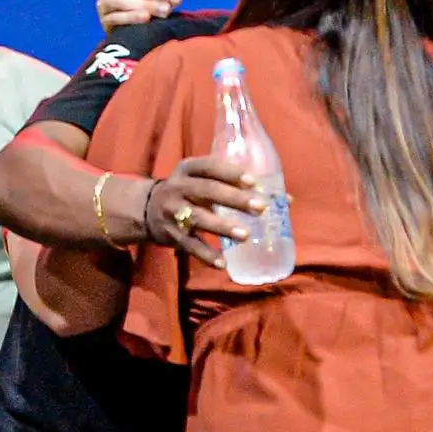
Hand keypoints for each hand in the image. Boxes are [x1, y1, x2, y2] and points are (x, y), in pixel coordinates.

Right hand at [97, 0, 184, 31]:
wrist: (134, 30)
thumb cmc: (147, 3)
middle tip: (175, 0)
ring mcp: (102, 4)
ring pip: (122, 2)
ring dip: (146, 5)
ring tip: (166, 11)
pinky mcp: (104, 21)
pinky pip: (116, 18)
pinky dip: (132, 17)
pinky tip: (147, 18)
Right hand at [142, 154, 263, 252]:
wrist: (146, 209)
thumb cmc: (189, 192)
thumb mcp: (203, 180)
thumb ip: (236, 186)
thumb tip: (286, 200)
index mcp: (187, 169)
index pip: (209, 166)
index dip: (230, 173)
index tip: (253, 181)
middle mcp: (178, 187)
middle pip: (207, 191)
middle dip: (234, 199)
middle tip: (260, 208)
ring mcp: (172, 212)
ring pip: (198, 219)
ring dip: (222, 227)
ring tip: (245, 236)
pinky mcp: (172, 235)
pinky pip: (190, 246)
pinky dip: (206, 255)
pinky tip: (223, 264)